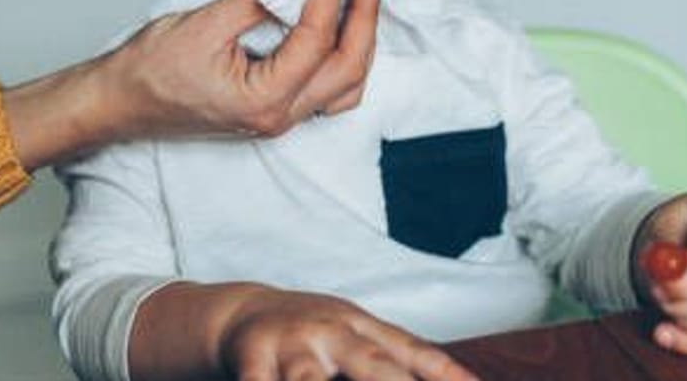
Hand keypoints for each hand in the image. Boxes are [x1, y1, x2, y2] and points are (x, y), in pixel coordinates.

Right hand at [102, 0, 379, 142]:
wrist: (119, 103)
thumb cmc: (150, 72)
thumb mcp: (204, 23)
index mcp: (264, 101)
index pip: (315, 39)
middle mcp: (280, 117)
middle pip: (348, 68)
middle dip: (364, 14)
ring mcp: (280, 118)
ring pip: (346, 84)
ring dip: (360, 38)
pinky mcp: (274, 109)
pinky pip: (327, 88)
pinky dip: (341, 55)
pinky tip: (339, 24)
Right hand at [218, 287, 478, 380]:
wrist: (241, 313)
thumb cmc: (315, 334)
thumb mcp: (359, 336)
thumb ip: (409, 358)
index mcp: (362, 327)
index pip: (413, 353)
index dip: (445, 375)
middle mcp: (330, 334)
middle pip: (371, 365)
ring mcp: (290, 348)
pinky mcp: (251, 363)